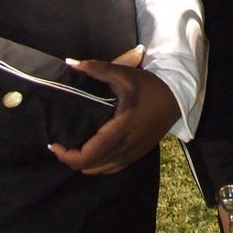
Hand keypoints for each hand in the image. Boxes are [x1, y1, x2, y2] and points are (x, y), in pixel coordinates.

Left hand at [49, 53, 178, 174]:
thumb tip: (70, 62)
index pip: (87, 156)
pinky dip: (98, 164)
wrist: (177, 97)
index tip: (54, 142)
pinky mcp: (137, 154)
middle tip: (61, 143)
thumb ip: (97, 69)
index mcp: (120, 129)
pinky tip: (93, 151)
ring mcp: (133, 153)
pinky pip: (112, 168)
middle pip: (90, 167)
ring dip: (85, 162)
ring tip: (74, 146)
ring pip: (100, 170)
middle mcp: (126, 146)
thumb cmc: (149, 85)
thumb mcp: (124, 73)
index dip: (66, 155)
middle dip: (71, 159)